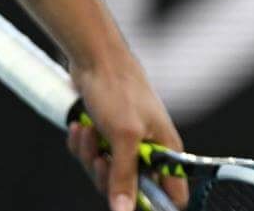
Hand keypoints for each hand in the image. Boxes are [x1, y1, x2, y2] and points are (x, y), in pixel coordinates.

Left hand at [65, 51, 188, 210]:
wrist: (94, 57)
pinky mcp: (105, 134)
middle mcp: (148, 149)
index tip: (130, 201)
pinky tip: (81, 126)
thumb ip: (125, 177)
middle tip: (101, 157)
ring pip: (105, 172)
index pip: (172, 194)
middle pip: (130, 188)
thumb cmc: (119, 88)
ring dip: (91, 154)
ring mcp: (125, 142)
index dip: (155, 203)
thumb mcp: (124, 137)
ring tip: (89, 131)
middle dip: (108, 175)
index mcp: (165, 150)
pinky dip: (83, 144)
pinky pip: (91, 156)